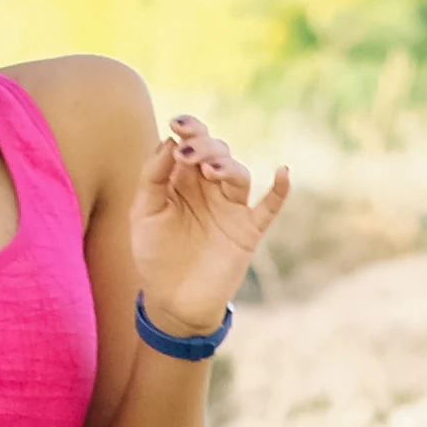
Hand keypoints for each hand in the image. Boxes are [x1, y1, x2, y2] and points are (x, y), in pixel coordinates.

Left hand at [127, 114, 285, 346]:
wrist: (172, 302)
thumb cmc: (155, 255)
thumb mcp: (144, 213)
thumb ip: (152, 178)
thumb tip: (169, 141)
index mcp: (183, 179)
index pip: (192, 143)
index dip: (190, 129)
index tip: (178, 124)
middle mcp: (209, 188)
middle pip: (217, 152)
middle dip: (204, 147)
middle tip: (187, 155)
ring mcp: (231, 209)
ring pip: (239, 174)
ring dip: (227, 166)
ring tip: (209, 171)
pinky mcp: (248, 231)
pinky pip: (269, 206)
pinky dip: (279, 190)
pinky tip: (283, 172)